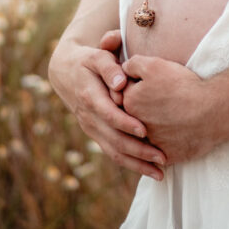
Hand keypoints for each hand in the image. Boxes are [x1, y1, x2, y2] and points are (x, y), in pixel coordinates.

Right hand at [48, 36, 165, 179]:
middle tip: (162, 158)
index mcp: (90, 97)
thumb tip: (121, 83)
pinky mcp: (96, 134)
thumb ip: (109, 66)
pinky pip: (112, 152)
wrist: (66, 72)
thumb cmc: (90, 60)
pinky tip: (148, 170)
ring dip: (137, 164)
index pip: (109, 115)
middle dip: (139, 151)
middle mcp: (89, 117)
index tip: (145, 130)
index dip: (126, 124)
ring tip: (160, 173)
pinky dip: (130, 163)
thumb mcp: (97, 56)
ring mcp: (91, 129)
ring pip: (114, 152)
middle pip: (114, 140)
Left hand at [122, 55, 217, 163]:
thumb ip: (134, 64)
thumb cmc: (182, 86)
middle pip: (135, 114)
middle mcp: (135, 127)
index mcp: (130, 103)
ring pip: (148, 134)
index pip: (126, 92)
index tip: (154, 83)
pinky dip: (167, 145)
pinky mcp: (167, 157)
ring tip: (171, 115)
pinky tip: (177, 134)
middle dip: (145, 106)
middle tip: (164, 99)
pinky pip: (162, 152)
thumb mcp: (155, 65)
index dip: (139, 84)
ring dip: (154, 128)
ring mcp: (151, 144)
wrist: (211, 111)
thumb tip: (124, 68)